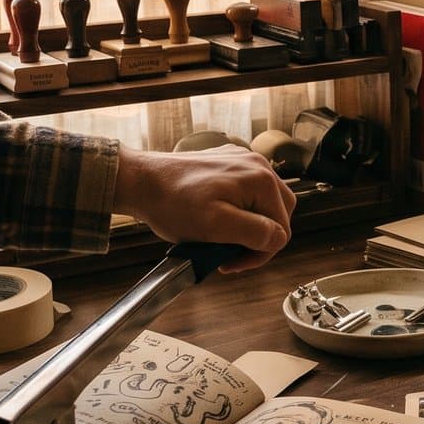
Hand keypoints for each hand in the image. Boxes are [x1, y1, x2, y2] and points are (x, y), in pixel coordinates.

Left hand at [113, 145, 295, 270]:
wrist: (141, 181)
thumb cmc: (172, 203)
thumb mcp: (215, 227)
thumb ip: (254, 233)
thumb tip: (278, 238)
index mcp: (261, 181)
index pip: (281, 230)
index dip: (259, 253)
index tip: (231, 262)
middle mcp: (258, 165)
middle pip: (279, 214)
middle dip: (258, 238)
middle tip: (230, 253)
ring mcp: (243, 161)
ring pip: (263, 203)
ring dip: (248, 225)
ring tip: (222, 237)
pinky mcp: (228, 162)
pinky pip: (246, 191)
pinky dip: (237, 209)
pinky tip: (216, 218)